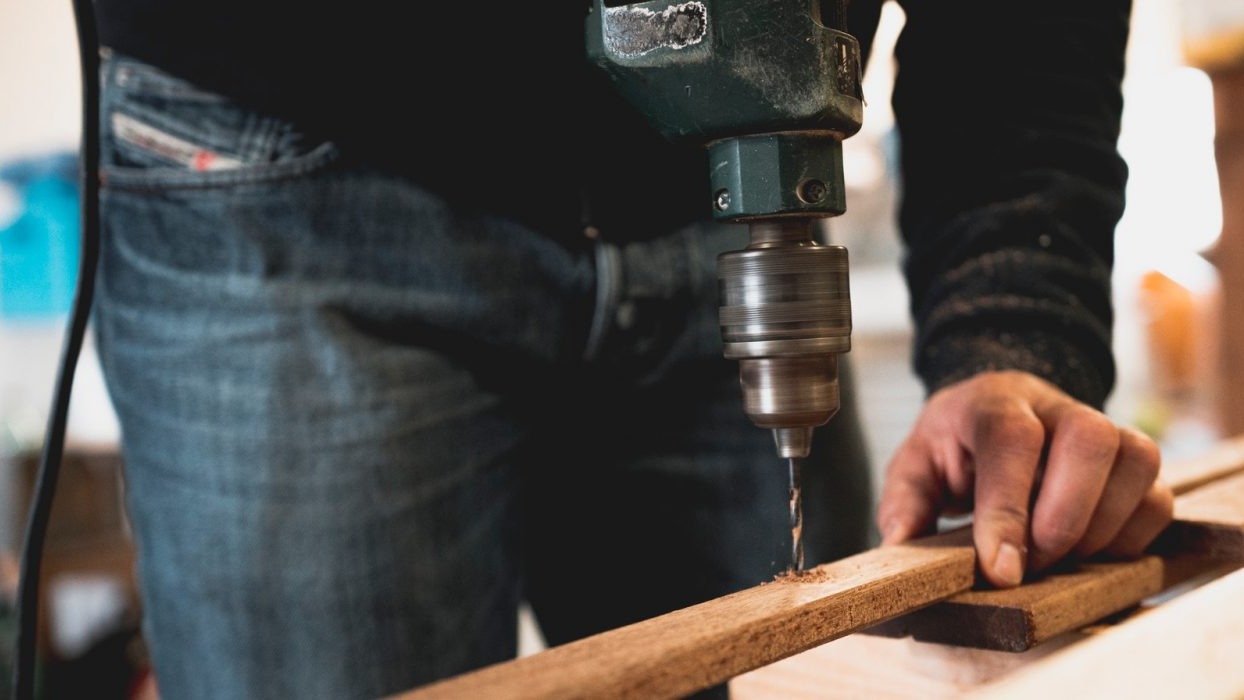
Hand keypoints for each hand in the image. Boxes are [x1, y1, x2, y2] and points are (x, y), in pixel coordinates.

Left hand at [877, 370, 1173, 587]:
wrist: (997, 411)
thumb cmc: (955, 446)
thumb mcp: (915, 465)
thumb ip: (905, 501)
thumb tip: (904, 543)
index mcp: (994, 402)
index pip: (1010, 439)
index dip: (1008, 508)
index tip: (1002, 570)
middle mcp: (1056, 406)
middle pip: (1090, 438)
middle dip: (1064, 517)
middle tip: (1033, 562)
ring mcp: (1105, 428)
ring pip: (1136, 461)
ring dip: (1101, 528)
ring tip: (1058, 556)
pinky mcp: (1134, 463)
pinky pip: (1158, 497)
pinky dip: (1130, 536)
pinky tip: (1090, 550)